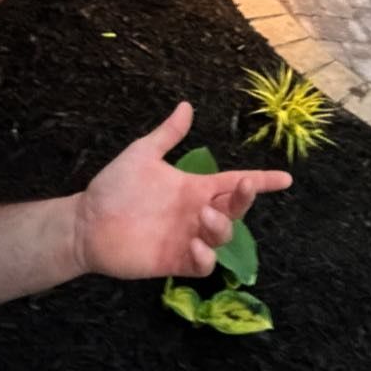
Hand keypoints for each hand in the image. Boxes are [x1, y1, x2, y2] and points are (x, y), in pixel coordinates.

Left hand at [71, 102, 291, 279]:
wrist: (85, 222)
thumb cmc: (114, 188)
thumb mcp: (143, 154)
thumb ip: (168, 134)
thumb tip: (186, 105)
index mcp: (194, 187)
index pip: (236, 183)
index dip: (262, 182)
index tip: (286, 178)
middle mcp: (196, 213)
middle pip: (236, 209)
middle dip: (245, 199)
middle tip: (239, 188)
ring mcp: (187, 238)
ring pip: (222, 236)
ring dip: (222, 226)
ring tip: (204, 215)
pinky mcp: (174, 261)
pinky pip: (202, 265)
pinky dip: (206, 258)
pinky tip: (196, 246)